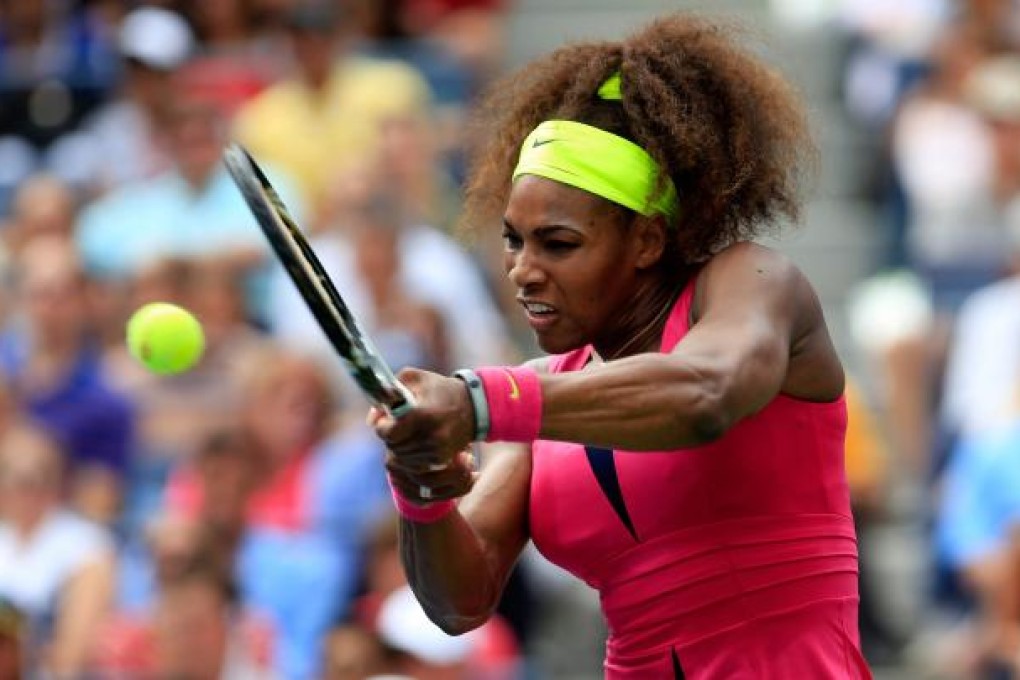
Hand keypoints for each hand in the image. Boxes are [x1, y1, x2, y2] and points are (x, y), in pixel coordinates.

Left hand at [369, 368, 476, 496]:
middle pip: (393, 447)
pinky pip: (414, 465)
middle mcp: (430, 436)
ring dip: (400, 447)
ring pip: (401, 459)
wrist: (472, 406)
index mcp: (422, 414)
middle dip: (391, 436)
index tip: (387, 417)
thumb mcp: (412, 378)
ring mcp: (437, 451)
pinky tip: (417, 441)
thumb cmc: (438, 389)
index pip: (387, 433)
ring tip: (411, 431)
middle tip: (400, 423)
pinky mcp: (441, 460)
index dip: (382, 426)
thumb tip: (371, 420)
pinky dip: (411, 456)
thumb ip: (387, 392)